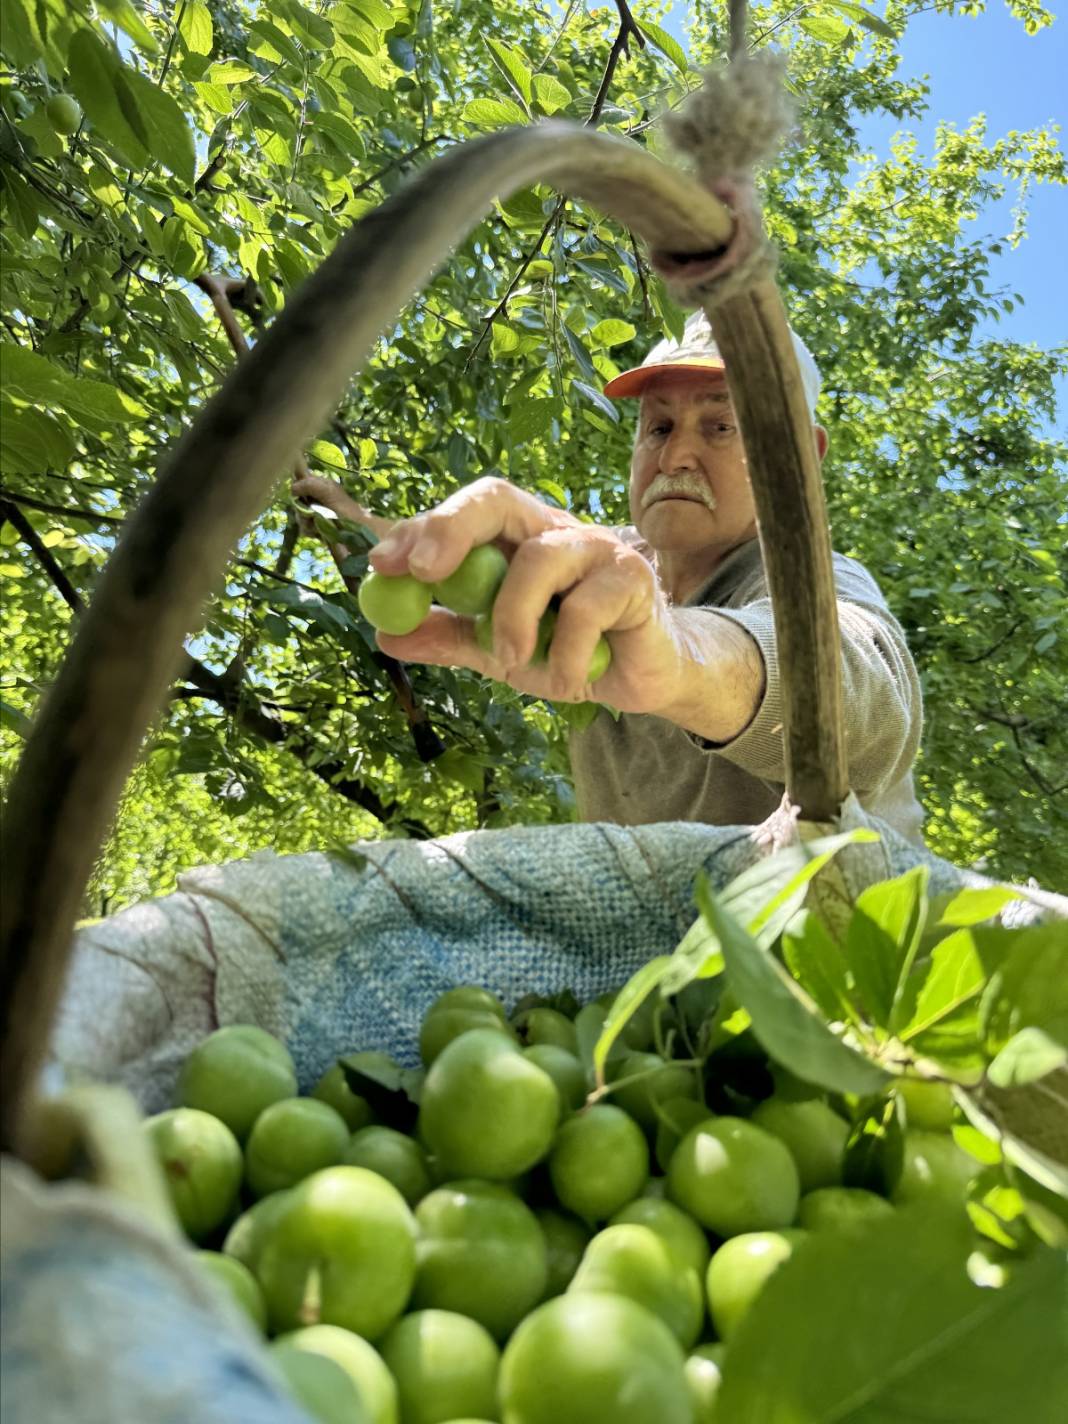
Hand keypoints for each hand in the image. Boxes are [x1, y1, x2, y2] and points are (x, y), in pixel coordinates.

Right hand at [292, 474, 393, 538]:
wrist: (358, 531)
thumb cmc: (345, 509)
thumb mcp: (327, 491)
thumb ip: (309, 485)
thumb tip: (292, 488)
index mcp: (321, 485)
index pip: (300, 482)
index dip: (297, 490)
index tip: (298, 496)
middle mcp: (318, 498)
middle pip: (297, 501)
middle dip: (301, 509)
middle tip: (310, 514)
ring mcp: (317, 513)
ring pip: (300, 516)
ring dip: (306, 522)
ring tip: (316, 524)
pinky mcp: (318, 527)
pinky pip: (305, 528)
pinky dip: (309, 530)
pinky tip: (317, 532)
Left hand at [368, 476, 755, 728]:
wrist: (639, 681)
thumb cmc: (569, 652)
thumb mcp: (497, 649)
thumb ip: (450, 637)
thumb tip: (386, 634)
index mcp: (518, 538)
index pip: (467, 512)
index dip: (423, 529)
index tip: (382, 563)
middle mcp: (555, 530)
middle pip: (498, 500)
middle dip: (451, 528)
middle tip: (421, 572)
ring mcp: (597, 548)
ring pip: (539, 559)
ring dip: (512, 619)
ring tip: (511, 662)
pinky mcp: (634, 579)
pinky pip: (584, 609)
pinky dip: (564, 654)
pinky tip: (567, 678)